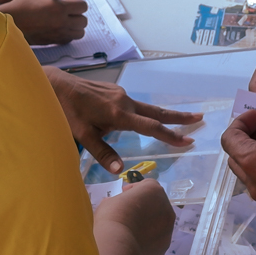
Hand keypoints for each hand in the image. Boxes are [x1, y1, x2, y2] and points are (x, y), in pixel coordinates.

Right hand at [4, 0, 86, 45]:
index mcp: (60, 8)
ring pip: (80, 33)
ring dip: (76, 27)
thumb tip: (70, 0)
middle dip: (78, 15)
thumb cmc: (23, 7)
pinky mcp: (54, 42)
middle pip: (84, 21)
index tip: (73, 4)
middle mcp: (62, 22)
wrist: (10, 23)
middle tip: (70, 12)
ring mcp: (58, 34)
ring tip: (66, 21)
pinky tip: (59, 28)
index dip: (79, 4)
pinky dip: (68, 34)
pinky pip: (70, 39)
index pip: (83, 6)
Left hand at [45, 67, 202, 172]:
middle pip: (157, 112)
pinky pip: (136, 105)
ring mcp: (120, 95)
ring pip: (148, 108)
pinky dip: (149, 112)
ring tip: (183, 118)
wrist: (56, 84)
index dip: (170, 135)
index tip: (187, 139)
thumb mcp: (82, 135)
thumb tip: (120, 170)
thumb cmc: (67, 111)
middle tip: (200, 118)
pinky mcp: (115, 93)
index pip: (150, 127)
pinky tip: (149, 118)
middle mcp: (124, 102)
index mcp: (119, 114)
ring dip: (166, 114)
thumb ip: (102, 152)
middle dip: (179, 117)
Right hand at [93, 179, 175, 254]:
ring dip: (147, 226)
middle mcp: (167, 209)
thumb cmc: (112, 218)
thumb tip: (118, 207)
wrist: (117, 249)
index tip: (123, 195)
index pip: (147, 185)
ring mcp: (168, 231)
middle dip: (143, 208)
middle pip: (156, 205)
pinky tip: (133, 246)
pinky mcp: (163, 249)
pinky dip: (147, 242)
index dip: (134, 189)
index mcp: (154, 192)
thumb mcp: (109, 202)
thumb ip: (119, 201)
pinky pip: (155, 242)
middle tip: (127, 214)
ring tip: (130, 233)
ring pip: (158, 225)